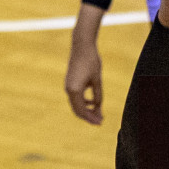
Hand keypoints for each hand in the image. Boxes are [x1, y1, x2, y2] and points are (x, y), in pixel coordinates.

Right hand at [65, 5, 105, 124]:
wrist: (82, 45)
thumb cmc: (91, 61)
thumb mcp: (97, 80)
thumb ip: (97, 95)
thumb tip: (97, 108)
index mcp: (74, 90)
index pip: (82, 110)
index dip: (91, 118)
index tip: (100, 122)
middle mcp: (68, 89)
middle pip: (77, 110)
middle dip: (89, 116)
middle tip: (100, 121)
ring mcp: (68, 86)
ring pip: (76, 104)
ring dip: (86, 110)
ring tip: (98, 114)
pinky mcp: (70, 82)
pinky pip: (76, 97)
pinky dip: (83, 102)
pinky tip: (93, 103)